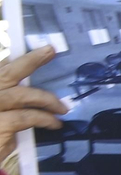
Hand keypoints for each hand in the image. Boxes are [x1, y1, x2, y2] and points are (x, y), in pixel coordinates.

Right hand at [0, 46, 65, 161]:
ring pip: (20, 94)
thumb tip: (29, 94)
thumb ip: (8, 105)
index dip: (14, 59)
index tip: (34, 51)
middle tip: (49, 50)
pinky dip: (44, 119)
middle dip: (29, 60)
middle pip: (4, 73)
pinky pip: (27, 117)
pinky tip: (55, 123)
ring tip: (62, 107)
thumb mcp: (0, 119)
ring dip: (46, 99)